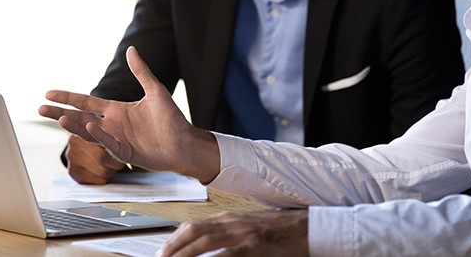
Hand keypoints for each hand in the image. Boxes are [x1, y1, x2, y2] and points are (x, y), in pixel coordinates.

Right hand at [39, 46, 220, 181]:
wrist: (185, 143)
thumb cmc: (172, 119)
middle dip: (60, 113)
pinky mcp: (125, 153)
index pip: (86, 102)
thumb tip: (131, 49)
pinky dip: (100, 136)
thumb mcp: (155, 91)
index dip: (68, 98)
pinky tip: (91, 126)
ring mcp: (117, 140)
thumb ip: (141, 72)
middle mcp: (112, 125)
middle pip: (80, 118)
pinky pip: (109, 144)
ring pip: (89, 132)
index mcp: (116, 110)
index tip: (49, 93)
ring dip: (75, 125)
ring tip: (60, 118)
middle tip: (40, 109)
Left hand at [160, 209, 308, 256]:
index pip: (194, 225)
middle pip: (193, 231)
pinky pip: (225, 255)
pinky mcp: (253, 247)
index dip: (175, 238)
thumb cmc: (279, 230)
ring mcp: (242, 234)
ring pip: (204, 241)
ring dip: (184, 253)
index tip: (164, 250)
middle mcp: (232, 222)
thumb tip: (208, 244)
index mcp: (229, 218)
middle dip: (173, 246)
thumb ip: (228, 234)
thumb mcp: (248, 228)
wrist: (306, 227)